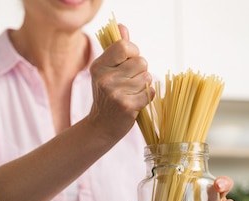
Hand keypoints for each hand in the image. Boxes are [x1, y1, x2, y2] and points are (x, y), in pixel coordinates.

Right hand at [88, 24, 154, 141]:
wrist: (101, 126)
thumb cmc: (107, 96)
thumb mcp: (107, 71)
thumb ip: (117, 50)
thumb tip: (122, 27)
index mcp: (99, 66)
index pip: (125, 46)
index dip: (134, 53)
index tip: (130, 62)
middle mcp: (105, 78)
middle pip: (141, 61)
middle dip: (141, 71)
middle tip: (130, 82)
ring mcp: (116, 93)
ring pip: (147, 77)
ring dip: (144, 85)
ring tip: (132, 93)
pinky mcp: (127, 106)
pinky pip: (150, 92)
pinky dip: (147, 97)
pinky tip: (136, 102)